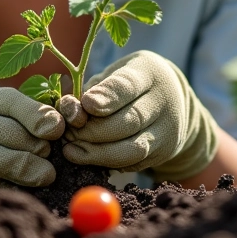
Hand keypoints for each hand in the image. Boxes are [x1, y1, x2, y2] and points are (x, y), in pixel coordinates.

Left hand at [60, 50, 218, 181]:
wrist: (168, 98)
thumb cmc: (127, 84)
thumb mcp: (111, 75)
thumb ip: (91, 91)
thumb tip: (68, 110)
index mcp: (147, 73)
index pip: (128, 86)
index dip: (107, 97)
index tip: (86, 105)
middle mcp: (163, 101)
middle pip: (129, 121)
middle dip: (93, 131)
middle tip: (68, 134)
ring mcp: (167, 129)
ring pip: (133, 149)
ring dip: (98, 153)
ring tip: (71, 151)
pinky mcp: (163, 153)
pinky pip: (133, 164)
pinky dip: (107, 163)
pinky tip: (88, 159)